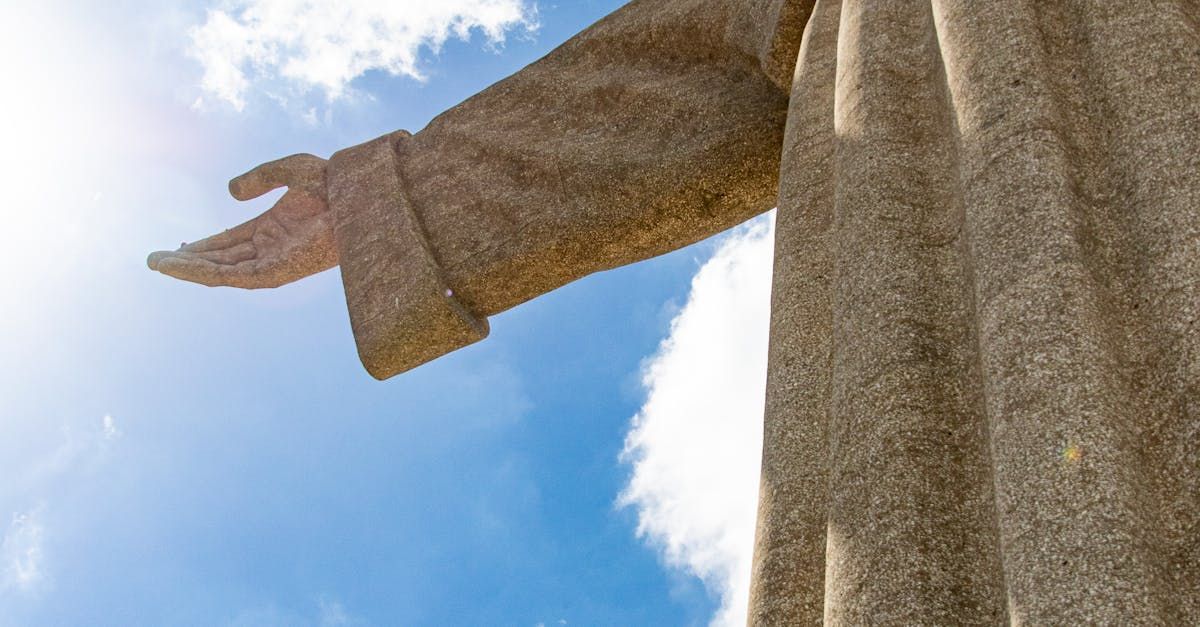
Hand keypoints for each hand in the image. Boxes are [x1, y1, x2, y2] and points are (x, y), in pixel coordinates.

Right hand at [147, 153, 335, 288]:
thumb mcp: (290, 170)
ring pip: (222, 271)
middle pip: (222, 259)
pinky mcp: (276, 272)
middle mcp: (273, 248)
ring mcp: (274, 261)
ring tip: (156, 264)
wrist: (358, 198)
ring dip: (188, 268)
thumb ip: (260, 177)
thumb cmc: (336, 183)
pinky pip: (233, 276)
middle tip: (154, 260)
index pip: (231, 242)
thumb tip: (230, 193)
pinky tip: (181, 264)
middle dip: (188, 260)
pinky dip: (204, 272)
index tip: (179, 246)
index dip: (204, 245)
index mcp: (275, 228)